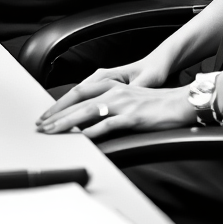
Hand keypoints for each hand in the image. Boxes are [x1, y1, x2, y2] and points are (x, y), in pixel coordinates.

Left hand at [35, 82, 194, 137]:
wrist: (181, 102)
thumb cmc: (156, 103)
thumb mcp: (128, 99)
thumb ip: (109, 105)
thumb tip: (90, 119)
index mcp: (111, 85)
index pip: (78, 92)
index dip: (60, 103)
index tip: (46, 114)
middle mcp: (113, 91)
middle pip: (77, 100)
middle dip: (57, 113)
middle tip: (41, 125)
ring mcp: (122, 103)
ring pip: (87, 111)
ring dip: (67, 122)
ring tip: (53, 131)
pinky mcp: (132, 116)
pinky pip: (108, 124)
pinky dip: (93, 131)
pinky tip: (82, 137)